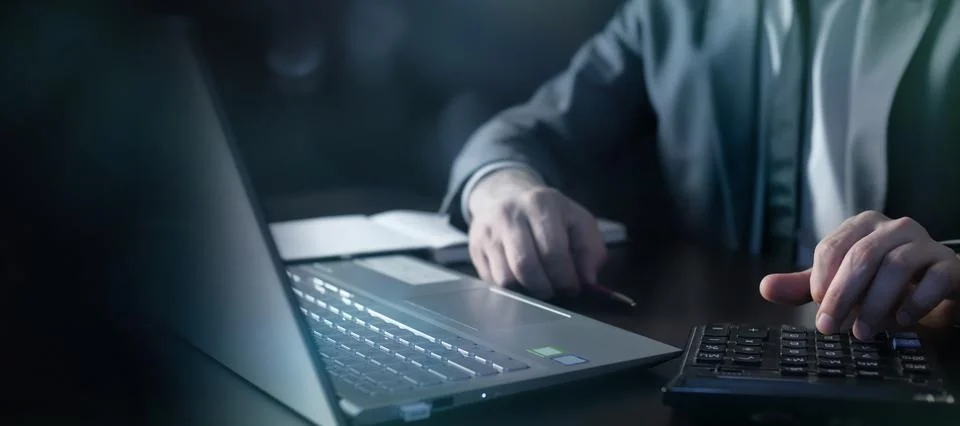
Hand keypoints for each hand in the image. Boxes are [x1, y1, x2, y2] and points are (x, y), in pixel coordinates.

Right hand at [467, 169, 606, 298]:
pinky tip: (522, 281)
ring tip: (539, 286)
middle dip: (545, 289)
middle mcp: (509, 214)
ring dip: (526, 292)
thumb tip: (588, 280)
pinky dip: (511, 290)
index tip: (572, 287)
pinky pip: (492, 282)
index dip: (565, 278)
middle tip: (555, 291)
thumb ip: (590, 250)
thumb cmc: (548, 215)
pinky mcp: (475, 249)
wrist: (505, 196)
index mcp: (540, 203)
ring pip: (506, 279)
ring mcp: (488, 232)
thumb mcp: (577, 222)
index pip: (553, 251)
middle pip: (526, 267)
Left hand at [760, 211, 959, 339]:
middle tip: (831, 327)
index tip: (818, 307)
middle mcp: (893, 228)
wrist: (936, 286)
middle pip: (861, 256)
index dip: (822, 280)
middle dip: (842, 295)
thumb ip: (804, 285)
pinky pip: (934, 280)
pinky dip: (915, 303)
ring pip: (895, 267)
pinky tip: (900, 321)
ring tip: (863, 332)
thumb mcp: (839, 282)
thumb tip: (765, 287)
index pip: (832, 247)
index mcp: (861, 226)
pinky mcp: (948, 266)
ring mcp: (924, 244)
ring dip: (875, 304)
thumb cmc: (881, 281)